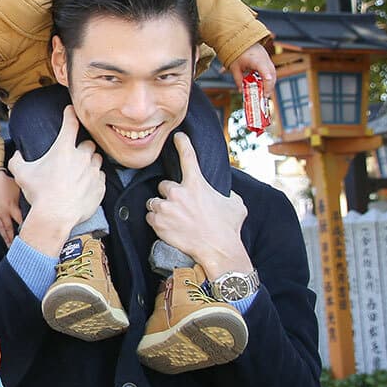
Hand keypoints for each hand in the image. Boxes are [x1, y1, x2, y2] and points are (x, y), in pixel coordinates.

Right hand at [0, 168, 23, 245]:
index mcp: (12, 207)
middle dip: (14, 239)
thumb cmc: (4, 179)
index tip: (30, 236)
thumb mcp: (18, 187)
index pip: (21, 221)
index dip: (26, 229)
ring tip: (8, 247)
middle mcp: (2, 212)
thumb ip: (23, 196)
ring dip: (3, 237)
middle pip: (10, 228)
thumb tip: (31, 199)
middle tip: (18, 248)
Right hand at [5, 106, 106, 256]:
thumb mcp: (21, 173)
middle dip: (82, 148)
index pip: (70, 123)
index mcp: (63, 149)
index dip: (70, 114)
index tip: (71, 110)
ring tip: (80, 173)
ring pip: (97, 160)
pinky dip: (94, 180)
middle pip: (89, 144)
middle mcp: (81, 156)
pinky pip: (100, 178)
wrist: (55, 216)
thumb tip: (17, 155)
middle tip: (74, 157)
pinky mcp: (100, 186)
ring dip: (90, 163)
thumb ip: (17, 160)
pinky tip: (84, 186)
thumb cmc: (38, 193)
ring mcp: (93, 171)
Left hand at [146, 132, 251, 277]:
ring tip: (174, 218)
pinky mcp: (158, 223)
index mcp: (197, 184)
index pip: (188, 157)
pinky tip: (168, 227)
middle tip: (180, 206)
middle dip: (170, 194)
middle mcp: (178, 193)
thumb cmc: (228, 228)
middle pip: (164, 185)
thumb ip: (227, 193)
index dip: (183, 144)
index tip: (178, 136)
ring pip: (154, 201)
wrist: (218, 250)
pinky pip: (150, 217)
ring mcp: (166, 208)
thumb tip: (226, 193)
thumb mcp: (235, 204)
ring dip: (161, 208)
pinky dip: (156, 221)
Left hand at [228, 42, 275, 92]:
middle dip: (269, 87)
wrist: (242, 40)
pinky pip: (271, 72)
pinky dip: (268, 80)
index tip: (265, 93)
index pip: (265, 72)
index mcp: (255, 60)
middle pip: (271, 75)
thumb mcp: (234, 67)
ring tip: (264, 93)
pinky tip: (264, 86)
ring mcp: (268, 60)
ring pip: (273, 74)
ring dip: (270, 84)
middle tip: (264, 97)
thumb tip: (241, 91)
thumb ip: (238, 80)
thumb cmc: (238, 52)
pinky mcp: (268, 61)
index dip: (267, 83)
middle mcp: (264, 59)